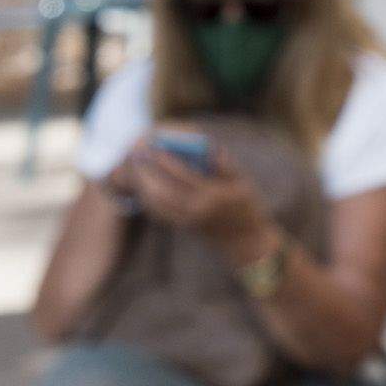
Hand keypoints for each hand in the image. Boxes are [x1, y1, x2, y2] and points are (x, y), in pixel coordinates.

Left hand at [117, 143, 271, 260]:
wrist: (245, 240)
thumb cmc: (247, 207)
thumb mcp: (243, 182)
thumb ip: (225, 165)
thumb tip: (209, 147)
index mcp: (212, 197)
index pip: (183, 176)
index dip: (167, 160)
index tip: (156, 146)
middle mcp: (196, 211)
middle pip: (163, 191)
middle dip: (148, 172)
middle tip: (138, 155)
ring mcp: (187, 220)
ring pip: (157, 204)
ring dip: (143, 184)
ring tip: (138, 166)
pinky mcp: (182, 226)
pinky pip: (159, 212)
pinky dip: (148, 197)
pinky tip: (144, 183)